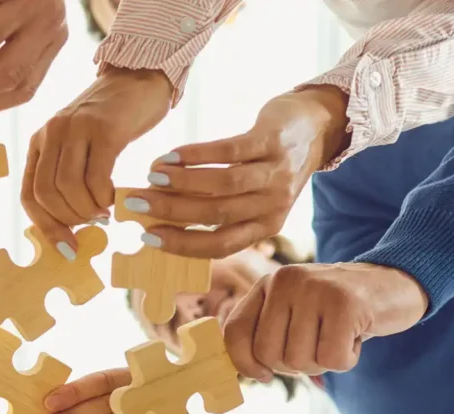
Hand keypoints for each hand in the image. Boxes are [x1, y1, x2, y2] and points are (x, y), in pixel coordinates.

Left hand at [24, 69, 172, 256]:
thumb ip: (68, 178)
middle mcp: (52, 132)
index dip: (46, 228)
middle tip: (92, 223)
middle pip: (46, 193)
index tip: (68, 248)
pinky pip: (96, 175)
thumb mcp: (79, 148)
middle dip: (70, 220)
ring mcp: (77, 128)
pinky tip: (114, 197)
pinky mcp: (105, 127)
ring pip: (68, 187)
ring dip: (88, 210)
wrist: (139, 77)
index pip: (29, 195)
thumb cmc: (112, 122)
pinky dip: (104, 196)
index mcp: (40, 142)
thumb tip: (69, 230)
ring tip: (104, 210)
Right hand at [125, 86, 349, 258]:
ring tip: (151, 176)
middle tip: (137, 202)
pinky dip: (196, 155)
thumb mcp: (255, 199)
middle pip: (216, 215)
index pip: (219, 245)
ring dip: (181, 183)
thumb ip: (220, 211)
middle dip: (171, 210)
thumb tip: (165, 218)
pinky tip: (171, 155)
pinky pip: (229, 151)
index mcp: (265, 227)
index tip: (147, 235)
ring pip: (222, 185)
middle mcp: (272, 205)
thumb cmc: (271, 167)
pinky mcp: (272, 140)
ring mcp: (275, 173)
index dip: (181, 244)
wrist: (316, 126)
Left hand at [224, 262, 428, 380]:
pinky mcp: (346, 304)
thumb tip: (250, 371)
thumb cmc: (338, 310)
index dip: (245, 363)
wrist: (395, 283)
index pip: (234, 331)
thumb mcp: (296, 312)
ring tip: (338, 337)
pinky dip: (347, 360)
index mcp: (269, 284)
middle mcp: (286, 280)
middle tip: (318, 348)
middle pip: (268, 354)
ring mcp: (315, 289)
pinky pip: (332, 359)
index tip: (264, 374)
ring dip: (323, 362)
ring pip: (299, 361)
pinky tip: (355, 337)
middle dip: (294, 366)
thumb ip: (268, 333)